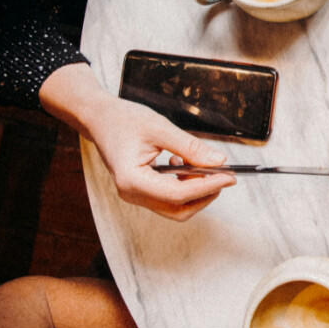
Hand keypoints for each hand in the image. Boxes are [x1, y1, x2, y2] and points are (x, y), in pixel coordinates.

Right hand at [86, 96, 234, 220]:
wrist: (100, 119)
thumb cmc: (123, 120)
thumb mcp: (160, 128)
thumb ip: (190, 147)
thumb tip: (218, 162)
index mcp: (132, 180)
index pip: (178, 194)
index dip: (207, 186)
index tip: (229, 176)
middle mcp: (132, 194)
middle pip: (178, 209)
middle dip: (205, 194)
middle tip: (224, 174)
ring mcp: (136, 195)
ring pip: (176, 206)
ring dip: (196, 191)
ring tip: (205, 167)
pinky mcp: (141, 191)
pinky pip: (169, 197)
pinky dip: (185, 186)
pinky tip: (186, 166)